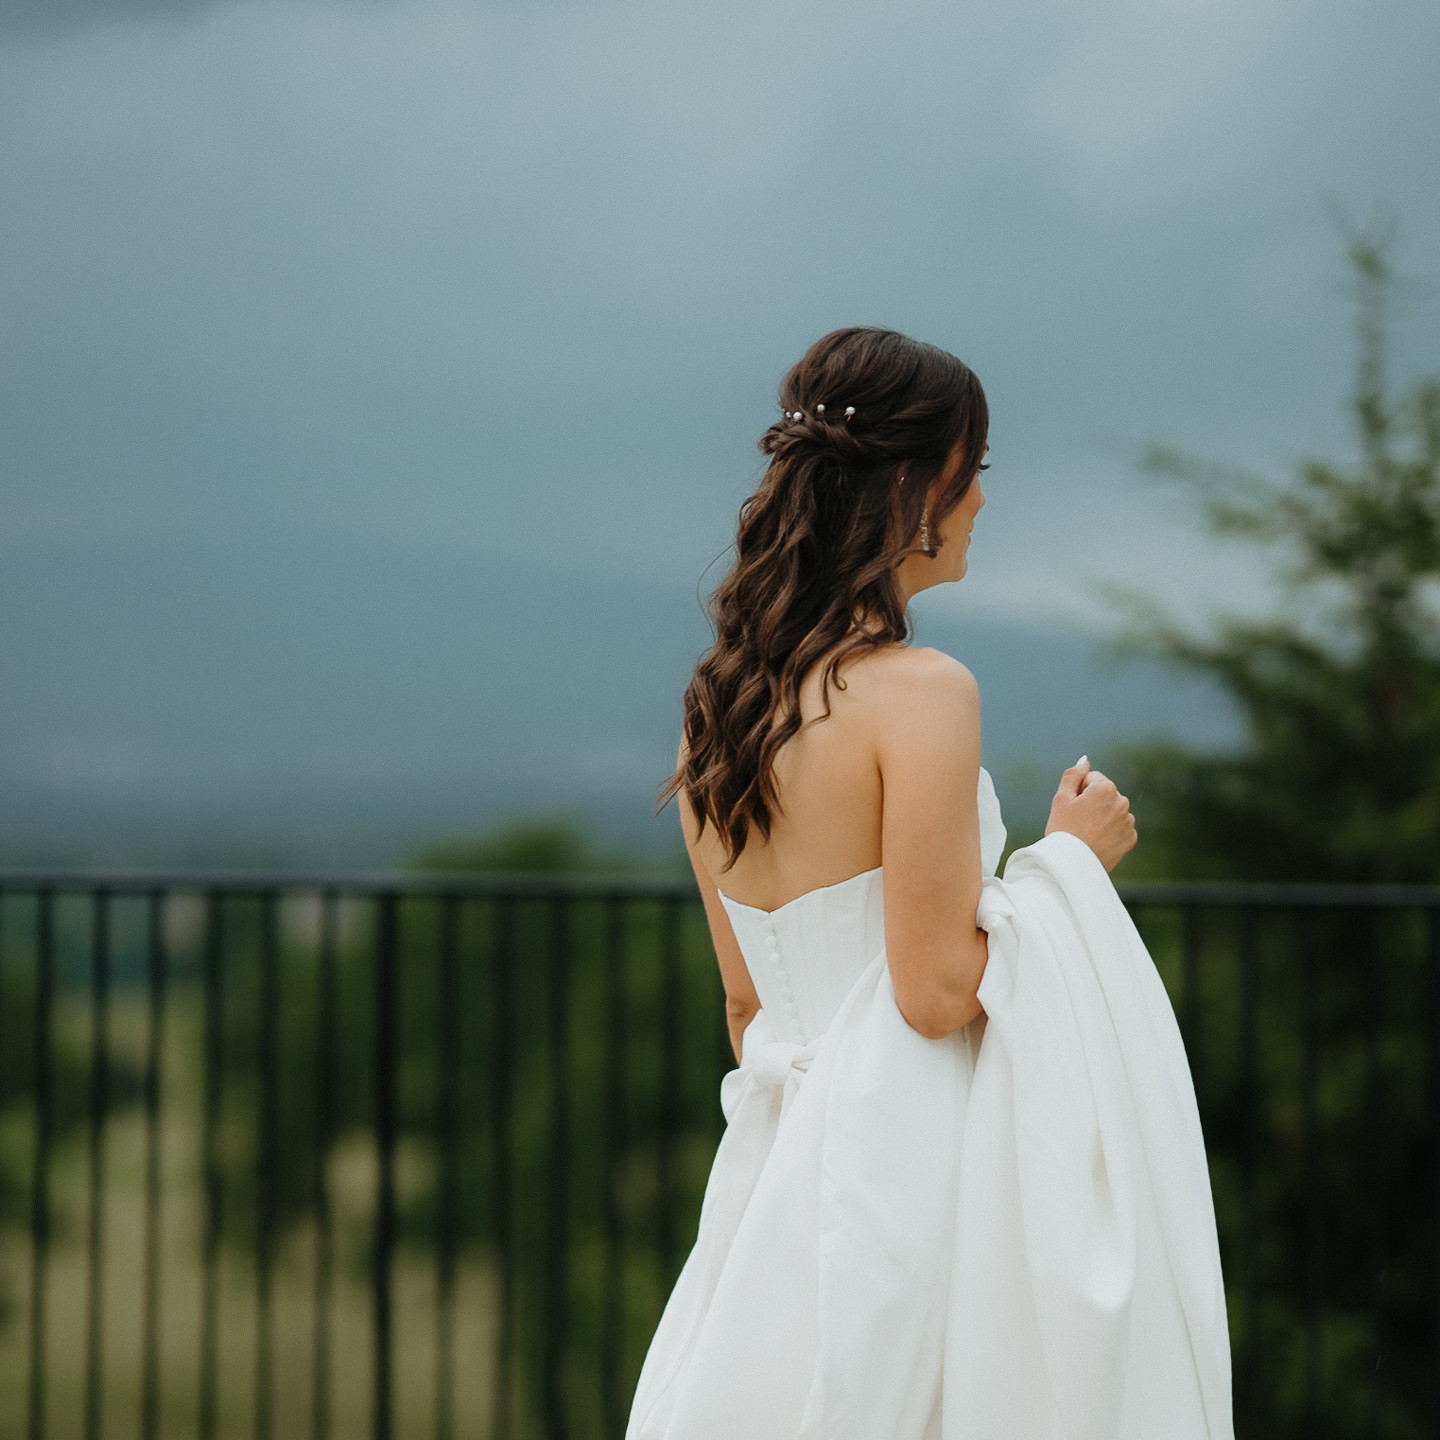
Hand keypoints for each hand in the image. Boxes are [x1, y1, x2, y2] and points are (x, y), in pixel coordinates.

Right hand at [1044, 756, 1136, 871]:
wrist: (1072, 865)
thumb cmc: (1063, 830)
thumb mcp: (1061, 798)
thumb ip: (1073, 774)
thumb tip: (1084, 761)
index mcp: (1106, 788)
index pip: (1091, 779)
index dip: (1078, 792)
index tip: (1072, 808)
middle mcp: (1123, 802)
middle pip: (1104, 793)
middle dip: (1093, 802)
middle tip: (1078, 821)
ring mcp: (1129, 822)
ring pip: (1113, 810)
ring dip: (1103, 815)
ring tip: (1088, 832)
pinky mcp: (1131, 838)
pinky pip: (1120, 827)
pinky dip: (1110, 831)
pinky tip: (1098, 840)